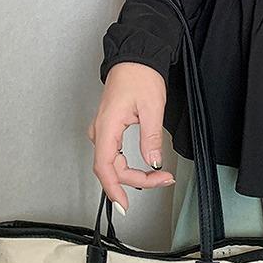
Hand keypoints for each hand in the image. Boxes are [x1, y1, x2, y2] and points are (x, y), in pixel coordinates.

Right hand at [87, 62, 175, 215]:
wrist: (135, 57)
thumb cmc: (140, 76)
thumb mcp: (152, 107)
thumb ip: (151, 137)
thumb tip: (153, 162)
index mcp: (106, 127)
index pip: (105, 167)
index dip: (114, 189)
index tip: (125, 205)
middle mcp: (100, 131)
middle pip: (111, 168)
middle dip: (137, 180)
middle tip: (163, 180)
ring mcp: (103, 130)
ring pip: (113, 163)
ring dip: (134, 174)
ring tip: (159, 177)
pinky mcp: (109, 128)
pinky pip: (114, 154)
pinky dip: (129, 165)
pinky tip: (143, 168)